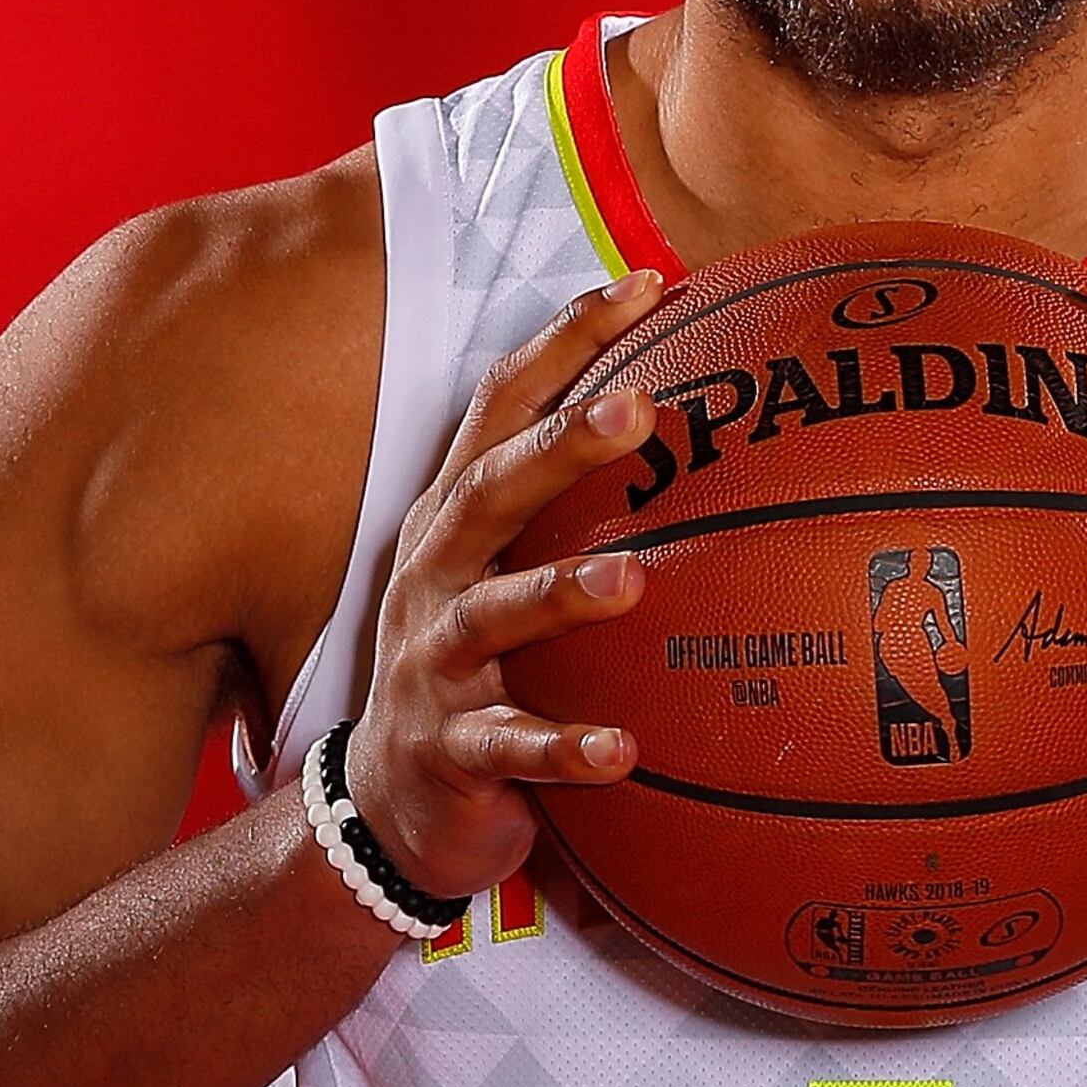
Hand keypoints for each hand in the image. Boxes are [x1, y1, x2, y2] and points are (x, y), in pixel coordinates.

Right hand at [341, 269, 664, 899]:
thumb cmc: (475, 667)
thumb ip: (569, 505)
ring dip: (559, 594)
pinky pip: (512, 747)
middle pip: (493, 492)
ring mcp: (436, 660)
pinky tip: (624, 750)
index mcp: (456, 518)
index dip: (567, 342)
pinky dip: (565, 748)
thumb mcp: (505, 572)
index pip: (503, 407)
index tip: (646, 284)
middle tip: (639, 407)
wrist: (392, 803)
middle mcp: (436, 574)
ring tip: (630, 581)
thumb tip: (694, 420)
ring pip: (495, 616)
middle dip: (560, 447)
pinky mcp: (450, 748)